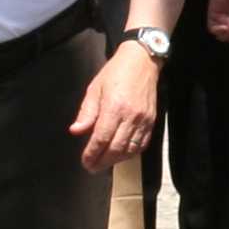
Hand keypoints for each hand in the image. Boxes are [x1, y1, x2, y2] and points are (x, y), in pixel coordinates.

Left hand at [69, 41, 160, 171]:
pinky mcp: (151, 121)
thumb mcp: (94, 88)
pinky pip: (142, 144)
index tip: (85, 162)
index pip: (101, 138)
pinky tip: (121, 154)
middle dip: (102, 162)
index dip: (92, 154)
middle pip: (116, 149)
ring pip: (130, 150)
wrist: (142, 61)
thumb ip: (86, 112)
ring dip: (116, 160)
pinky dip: (131, 153)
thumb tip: (76, 131)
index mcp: (114, 107)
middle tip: (92, 167)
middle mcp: (130, 116)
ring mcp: (143, 120)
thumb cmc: (116, 72)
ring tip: (105, 162)